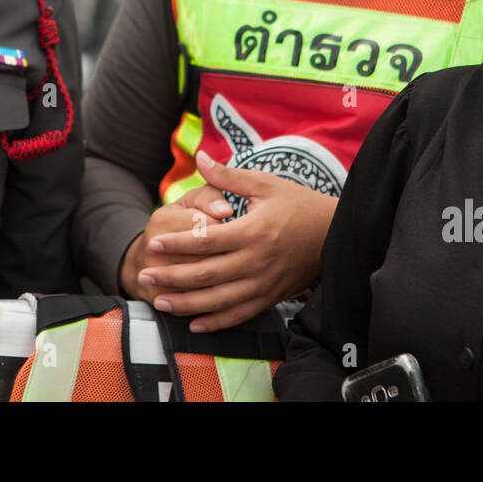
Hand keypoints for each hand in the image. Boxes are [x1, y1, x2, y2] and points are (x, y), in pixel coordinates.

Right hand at [119, 202, 221, 299]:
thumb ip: (210, 197)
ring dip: (220, 279)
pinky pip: (190, 300)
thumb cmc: (178, 224)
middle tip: (233, 255)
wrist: (146, 258)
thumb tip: (225, 210)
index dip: (226, 231)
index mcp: (165, 219)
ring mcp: (153, 274)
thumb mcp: (191, 203)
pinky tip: (217, 290)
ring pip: (199, 281)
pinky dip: (207, 298)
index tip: (229, 232)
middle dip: (225, 256)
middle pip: (205, 256)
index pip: (207, 227)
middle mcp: (154, 247)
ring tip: (226, 272)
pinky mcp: (157, 295)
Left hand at [139, 150, 336, 332]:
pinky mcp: (271, 297)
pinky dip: (215, 322)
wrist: (336, 234)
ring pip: (218, 300)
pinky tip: (194, 324)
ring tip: (160, 302)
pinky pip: (239, 315)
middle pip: (205, 274)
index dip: (177, 244)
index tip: (154, 243)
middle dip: (171, 277)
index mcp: (253, 231)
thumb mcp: (265, 184)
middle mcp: (256, 262)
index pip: (206, 241)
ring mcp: (264, 284)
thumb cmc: (299, 205)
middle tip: (146, 276)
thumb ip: (228, 176)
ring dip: (186, 304)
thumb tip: (200, 157)